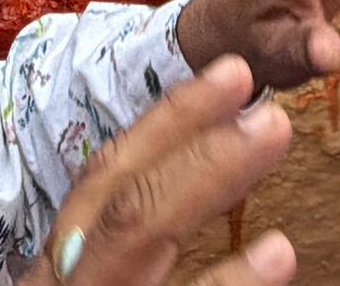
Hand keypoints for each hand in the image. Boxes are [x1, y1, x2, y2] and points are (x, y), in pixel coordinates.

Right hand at [15, 57, 296, 285]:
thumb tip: (186, 196)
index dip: (169, 122)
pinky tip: (278, 252)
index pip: (107, 178)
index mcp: (62, 264)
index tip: (232, 74)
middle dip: (188, 132)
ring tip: (274, 131)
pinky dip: (230, 280)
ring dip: (209, 174)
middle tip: (259, 91)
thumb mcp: (81, 283)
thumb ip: (117, 253)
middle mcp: (71, 277)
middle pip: (123, 195)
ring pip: (138, 229)